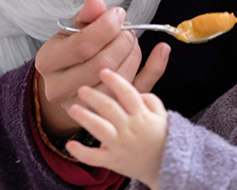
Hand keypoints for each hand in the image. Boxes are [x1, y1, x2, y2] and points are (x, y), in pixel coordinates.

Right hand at [35, 0, 170, 138]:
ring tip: (131, 42)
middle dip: (123, 41)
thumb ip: (86, 17)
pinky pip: (137, 89)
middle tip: (127, 30)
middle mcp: (61, 88)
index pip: (83, 45)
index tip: (118, 15)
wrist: (64, 84)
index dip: (106, 27)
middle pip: (103, 63)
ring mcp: (84, 104)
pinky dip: (154, 68)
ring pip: (120, 78)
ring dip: (134, 53)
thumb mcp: (70, 32)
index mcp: (49, 62)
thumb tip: (97, 2)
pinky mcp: (109, 111)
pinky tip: (161, 50)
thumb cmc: (69, 54)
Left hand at [66, 69, 167, 189]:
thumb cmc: (160, 137)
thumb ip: (150, 99)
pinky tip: (70, 144)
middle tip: (82, 89)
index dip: (116, 81)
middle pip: (110, 108)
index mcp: (142, 116)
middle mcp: (130, 129)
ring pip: (100, 130)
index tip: (103, 71)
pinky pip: (94, 157)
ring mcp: (120, 146)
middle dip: (94, 96)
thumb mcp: (162, 115)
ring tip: (72, 108)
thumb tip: (133, 91)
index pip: (128, 94)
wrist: (165, 166)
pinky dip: (81, 152)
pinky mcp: (113, 161)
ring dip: (85, 118)